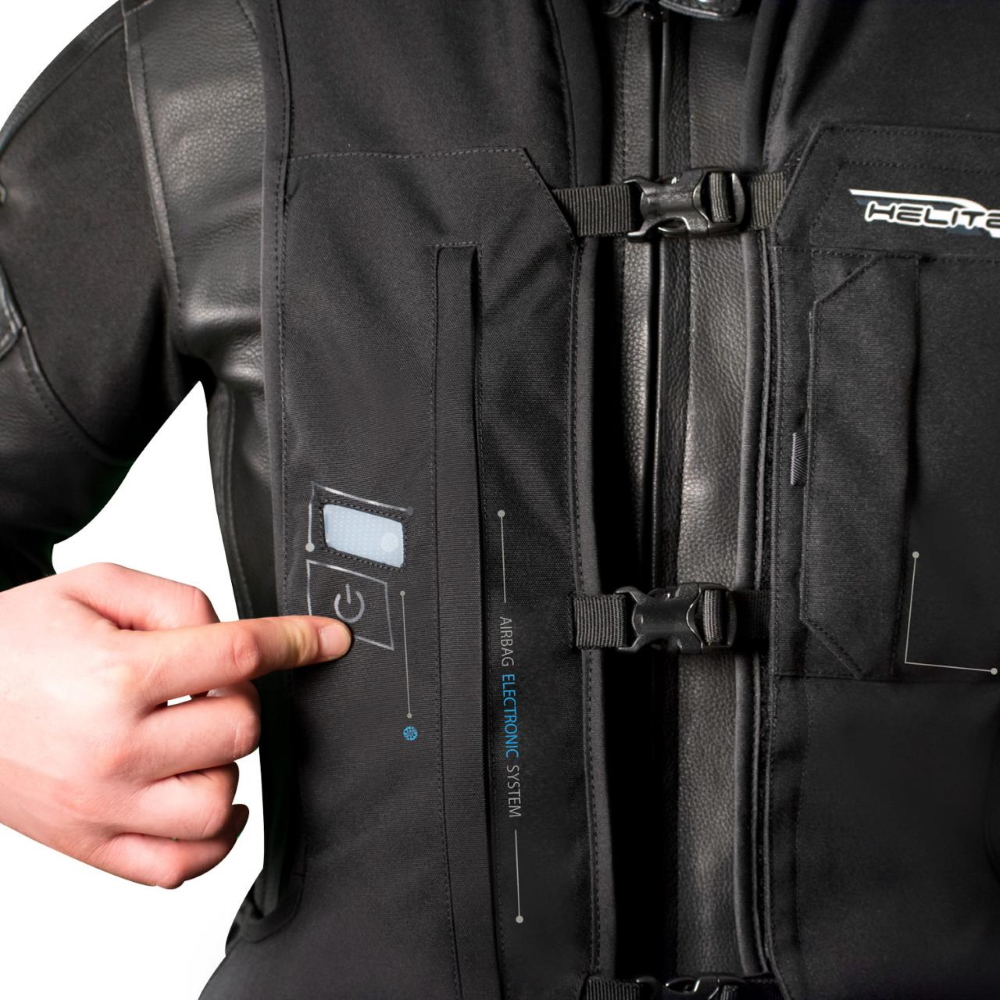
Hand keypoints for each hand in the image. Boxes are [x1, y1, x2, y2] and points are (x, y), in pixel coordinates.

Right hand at [0, 562, 350, 887]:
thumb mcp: (95, 586)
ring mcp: (102, 808)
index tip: (328, 640)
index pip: (238, 658)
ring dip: (225, 764)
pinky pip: (178, 867)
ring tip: (193, 738)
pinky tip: (208, 798)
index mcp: (117, 677)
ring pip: (220, 803)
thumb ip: (178, 600)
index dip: (297, 641)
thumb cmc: (12, 641)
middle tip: (204, 685)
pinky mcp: (91, 845)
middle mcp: (113, 751)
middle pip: (240, 731)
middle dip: (239, 699)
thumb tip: (233, 635)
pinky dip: (212, 839)